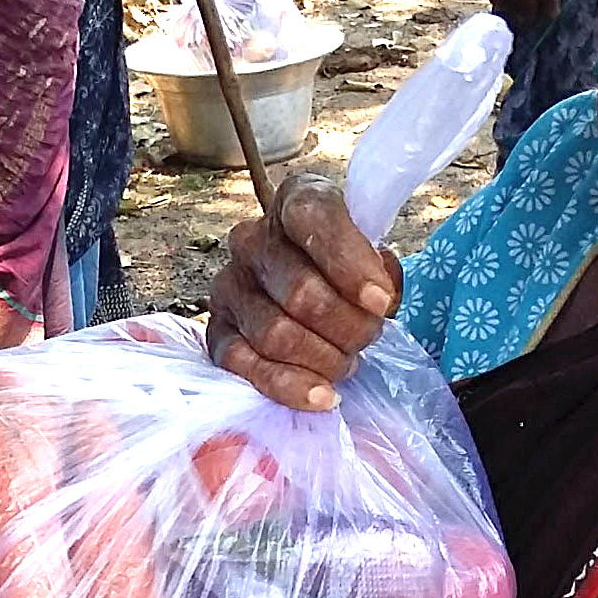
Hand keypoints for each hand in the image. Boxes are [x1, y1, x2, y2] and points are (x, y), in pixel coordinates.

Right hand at [203, 174, 400, 409]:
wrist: (315, 291)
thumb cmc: (351, 272)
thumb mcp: (375, 257)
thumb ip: (383, 271)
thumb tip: (375, 302)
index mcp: (295, 201)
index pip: (314, 219)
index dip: (349, 263)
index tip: (381, 301)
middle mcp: (251, 238)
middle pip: (300, 292)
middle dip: (347, 326)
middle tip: (370, 337)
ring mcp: (228, 285)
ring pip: (276, 334)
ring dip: (324, 359)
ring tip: (347, 362)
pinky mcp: (215, 330)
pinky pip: (244, 364)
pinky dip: (288, 386)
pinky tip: (322, 396)